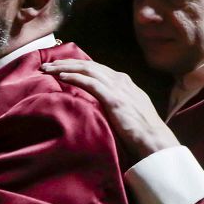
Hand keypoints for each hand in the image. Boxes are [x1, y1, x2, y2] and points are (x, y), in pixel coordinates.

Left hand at [41, 59, 178, 157]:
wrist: (154, 140)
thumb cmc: (143, 132)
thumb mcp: (131, 110)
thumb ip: (119, 102)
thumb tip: (104, 104)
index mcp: (126, 83)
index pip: (98, 69)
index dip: (78, 66)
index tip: (61, 67)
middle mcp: (122, 81)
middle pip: (90, 65)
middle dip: (67, 63)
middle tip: (48, 64)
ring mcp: (118, 88)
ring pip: (87, 70)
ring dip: (65, 67)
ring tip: (48, 68)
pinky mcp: (113, 99)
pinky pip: (89, 83)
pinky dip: (74, 77)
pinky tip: (61, 76)